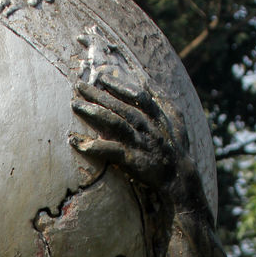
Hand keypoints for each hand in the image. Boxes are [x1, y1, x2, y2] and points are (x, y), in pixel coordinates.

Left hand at [70, 79, 201, 206]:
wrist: (180, 179)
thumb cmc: (176, 149)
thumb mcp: (176, 120)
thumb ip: (162, 100)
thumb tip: (147, 80)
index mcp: (157, 116)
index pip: (137, 95)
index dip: (120, 85)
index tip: (102, 77)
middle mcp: (147, 126)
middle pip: (120, 106)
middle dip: (99, 94)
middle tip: (79, 85)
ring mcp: (140, 143)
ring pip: (114, 122)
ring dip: (94, 112)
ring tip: (75, 104)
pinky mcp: (133, 160)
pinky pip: (110, 150)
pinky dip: (94, 146)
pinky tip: (77, 142)